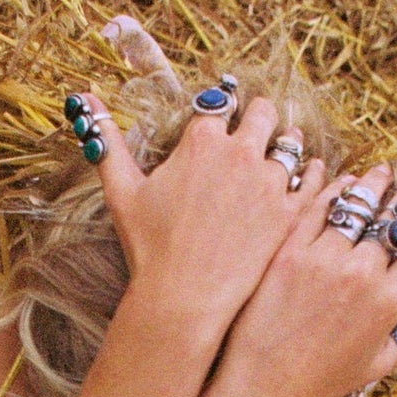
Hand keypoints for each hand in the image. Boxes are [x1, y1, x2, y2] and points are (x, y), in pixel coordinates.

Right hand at [73, 86, 311, 345]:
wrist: (184, 299)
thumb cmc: (149, 248)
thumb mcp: (122, 191)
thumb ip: (107, 141)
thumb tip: (84, 98)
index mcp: (202, 140)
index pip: (220, 106)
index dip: (221, 115)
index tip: (221, 125)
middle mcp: (241, 152)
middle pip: (263, 113)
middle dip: (259, 120)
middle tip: (255, 134)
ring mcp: (271, 181)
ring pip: (292, 143)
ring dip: (286, 146)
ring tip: (280, 158)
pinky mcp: (291, 211)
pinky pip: (312, 178)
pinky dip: (310, 176)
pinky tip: (304, 184)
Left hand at [214, 156, 396, 396]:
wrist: (264, 384)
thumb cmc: (324, 378)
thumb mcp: (379, 360)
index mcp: (391, 300)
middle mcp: (364, 274)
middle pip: (395, 218)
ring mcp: (325, 259)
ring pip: (359, 205)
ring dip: (376, 183)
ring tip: (383, 172)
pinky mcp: (290, 251)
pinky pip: (318, 207)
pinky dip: (334, 190)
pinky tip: (341, 183)